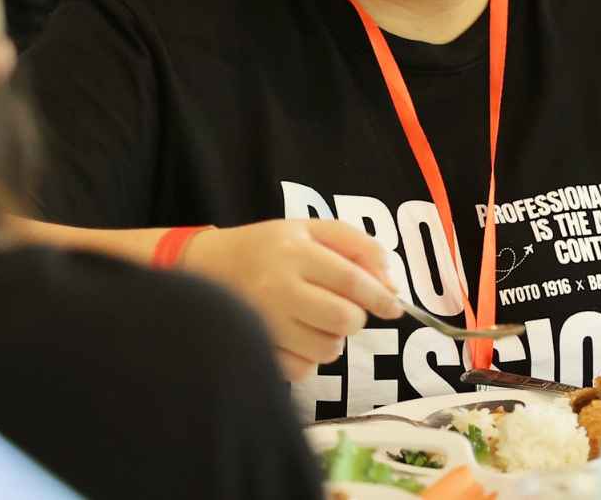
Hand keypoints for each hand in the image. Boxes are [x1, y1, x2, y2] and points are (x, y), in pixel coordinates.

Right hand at [179, 219, 403, 379]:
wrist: (205, 266)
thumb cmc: (269, 247)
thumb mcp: (312, 230)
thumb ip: (358, 247)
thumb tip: (392, 285)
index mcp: (293, 250)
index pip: (350, 279)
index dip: (380, 296)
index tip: (394, 306)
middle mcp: (276, 286)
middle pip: (343, 319)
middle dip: (355, 318)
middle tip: (343, 308)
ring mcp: (263, 322)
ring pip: (327, 349)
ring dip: (333, 338)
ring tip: (315, 319)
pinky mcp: (254, 349)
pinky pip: (303, 369)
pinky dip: (309, 358)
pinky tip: (295, 336)